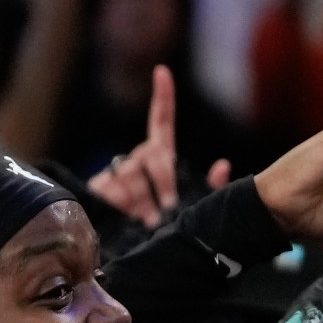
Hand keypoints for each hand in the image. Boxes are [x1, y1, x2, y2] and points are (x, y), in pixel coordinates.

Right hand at [88, 67, 232, 228]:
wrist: (136, 250)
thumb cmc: (170, 224)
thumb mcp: (195, 205)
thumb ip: (212, 187)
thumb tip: (223, 164)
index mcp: (160, 156)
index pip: (161, 122)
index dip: (163, 98)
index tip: (162, 72)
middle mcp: (138, 158)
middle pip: (153, 156)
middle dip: (164, 181)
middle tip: (170, 207)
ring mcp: (117, 171)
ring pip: (133, 175)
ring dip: (143, 200)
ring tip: (150, 221)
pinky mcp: (99, 187)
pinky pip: (111, 189)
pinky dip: (122, 205)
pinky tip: (128, 217)